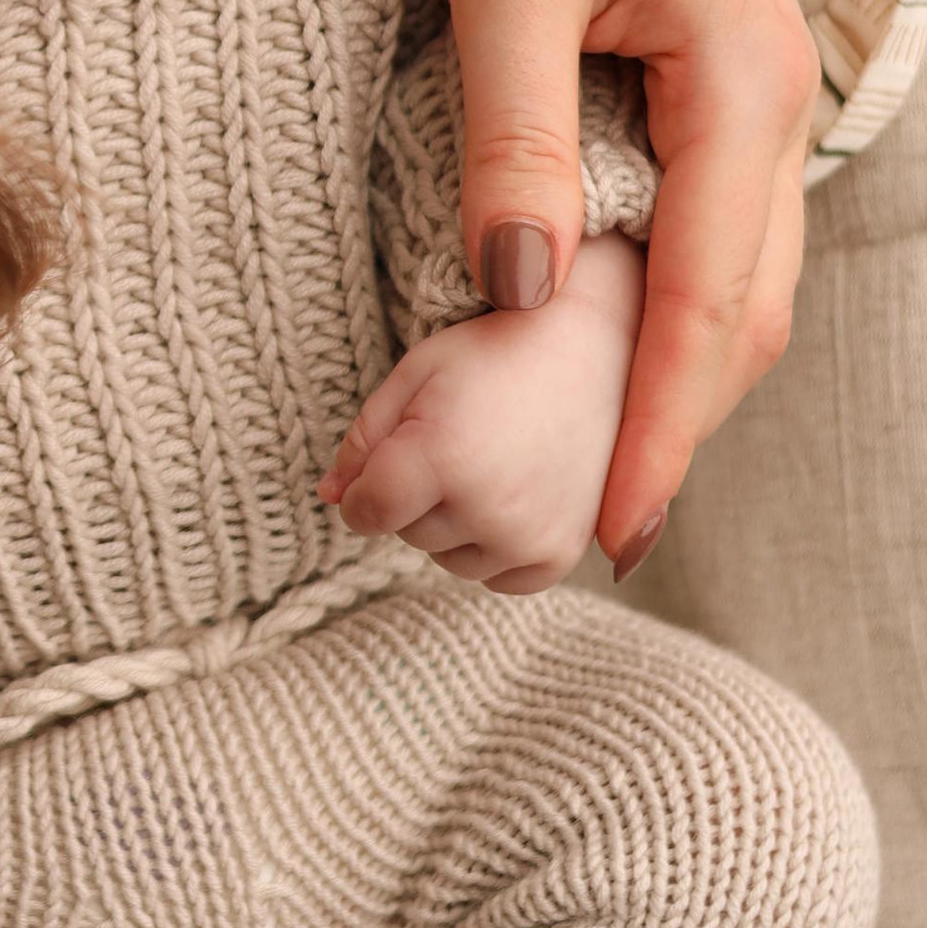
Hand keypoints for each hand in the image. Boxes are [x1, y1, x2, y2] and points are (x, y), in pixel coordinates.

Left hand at [322, 235, 641, 593]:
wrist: (597, 348)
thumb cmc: (494, 353)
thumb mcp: (414, 375)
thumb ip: (363, 440)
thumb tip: (329, 496)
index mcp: (440, 457)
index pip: (365, 512)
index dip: (363, 487)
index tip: (385, 458)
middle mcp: (487, 507)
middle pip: (407, 535)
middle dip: (415, 496)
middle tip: (458, 437)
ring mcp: (529, 537)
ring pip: (450, 560)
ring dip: (454, 524)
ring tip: (489, 460)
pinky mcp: (561, 555)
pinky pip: (498, 579)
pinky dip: (494, 548)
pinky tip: (513, 493)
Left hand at [424, 0, 815, 564]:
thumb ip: (517, 137)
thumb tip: (518, 295)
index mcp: (743, 84)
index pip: (708, 304)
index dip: (659, 429)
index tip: (615, 532)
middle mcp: (768, 103)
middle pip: (738, 317)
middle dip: (667, 428)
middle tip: (576, 534)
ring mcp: (741, 93)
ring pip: (723, 280)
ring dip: (660, 377)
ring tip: (576, 470)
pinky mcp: (697, 79)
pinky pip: (691, 225)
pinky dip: (646, 303)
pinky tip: (578, 344)